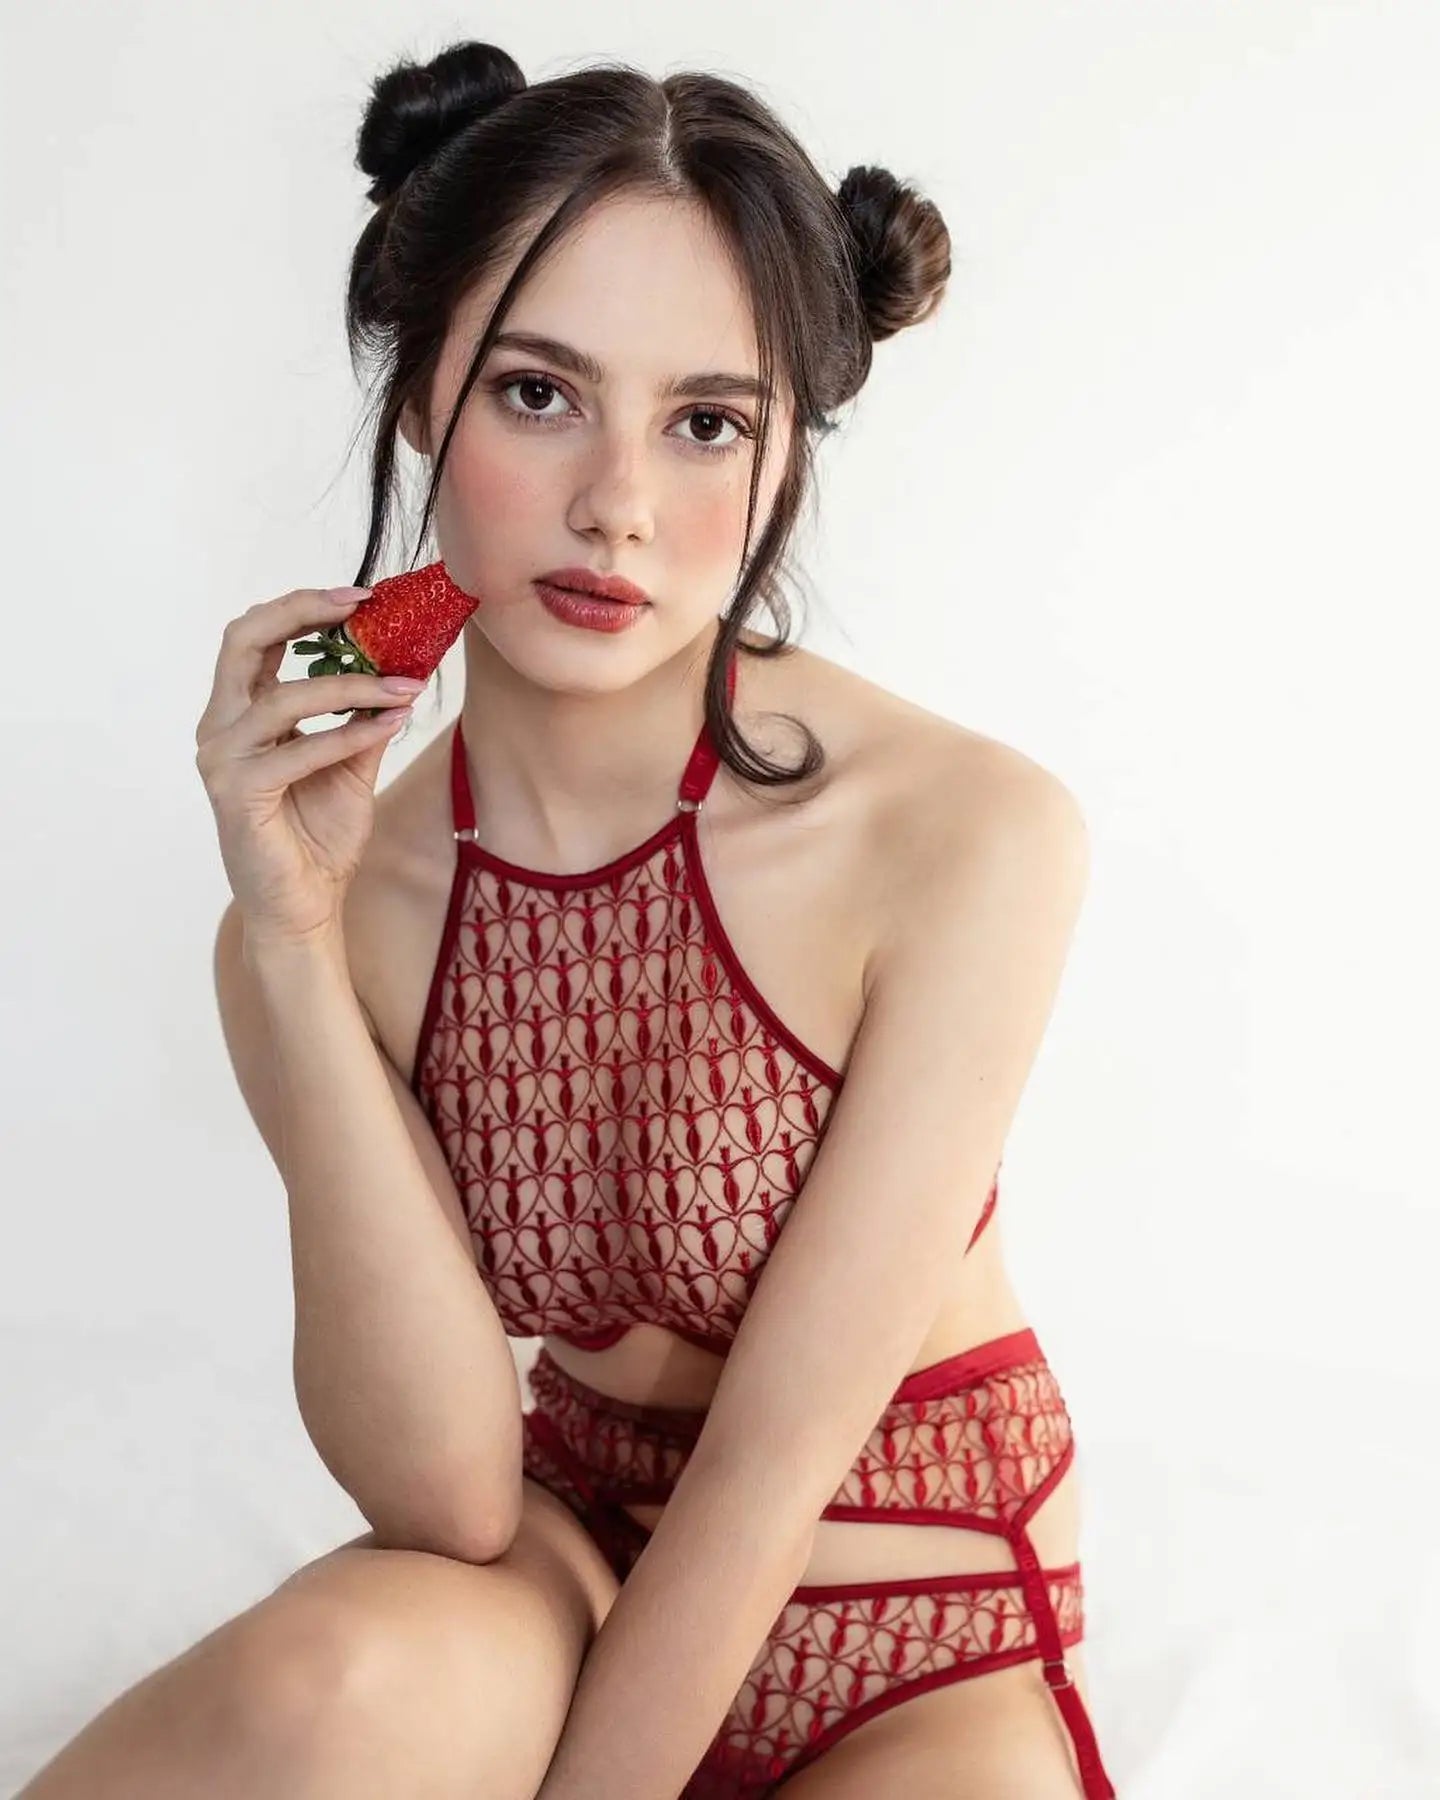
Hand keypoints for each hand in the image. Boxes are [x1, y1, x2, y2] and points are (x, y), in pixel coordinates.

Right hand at [194, 585, 424, 947]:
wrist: (304, 905)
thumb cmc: (318, 836)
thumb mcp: (350, 764)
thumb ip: (362, 715)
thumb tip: (402, 663)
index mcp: (239, 713)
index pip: (256, 636)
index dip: (303, 606)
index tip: (361, 595)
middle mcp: (220, 728)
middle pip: (243, 640)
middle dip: (303, 612)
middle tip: (363, 606)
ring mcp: (222, 760)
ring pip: (282, 696)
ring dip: (352, 686)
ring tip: (403, 686)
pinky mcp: (237, 793)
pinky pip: (300, 749)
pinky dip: (349, 733)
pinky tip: (391, 725)